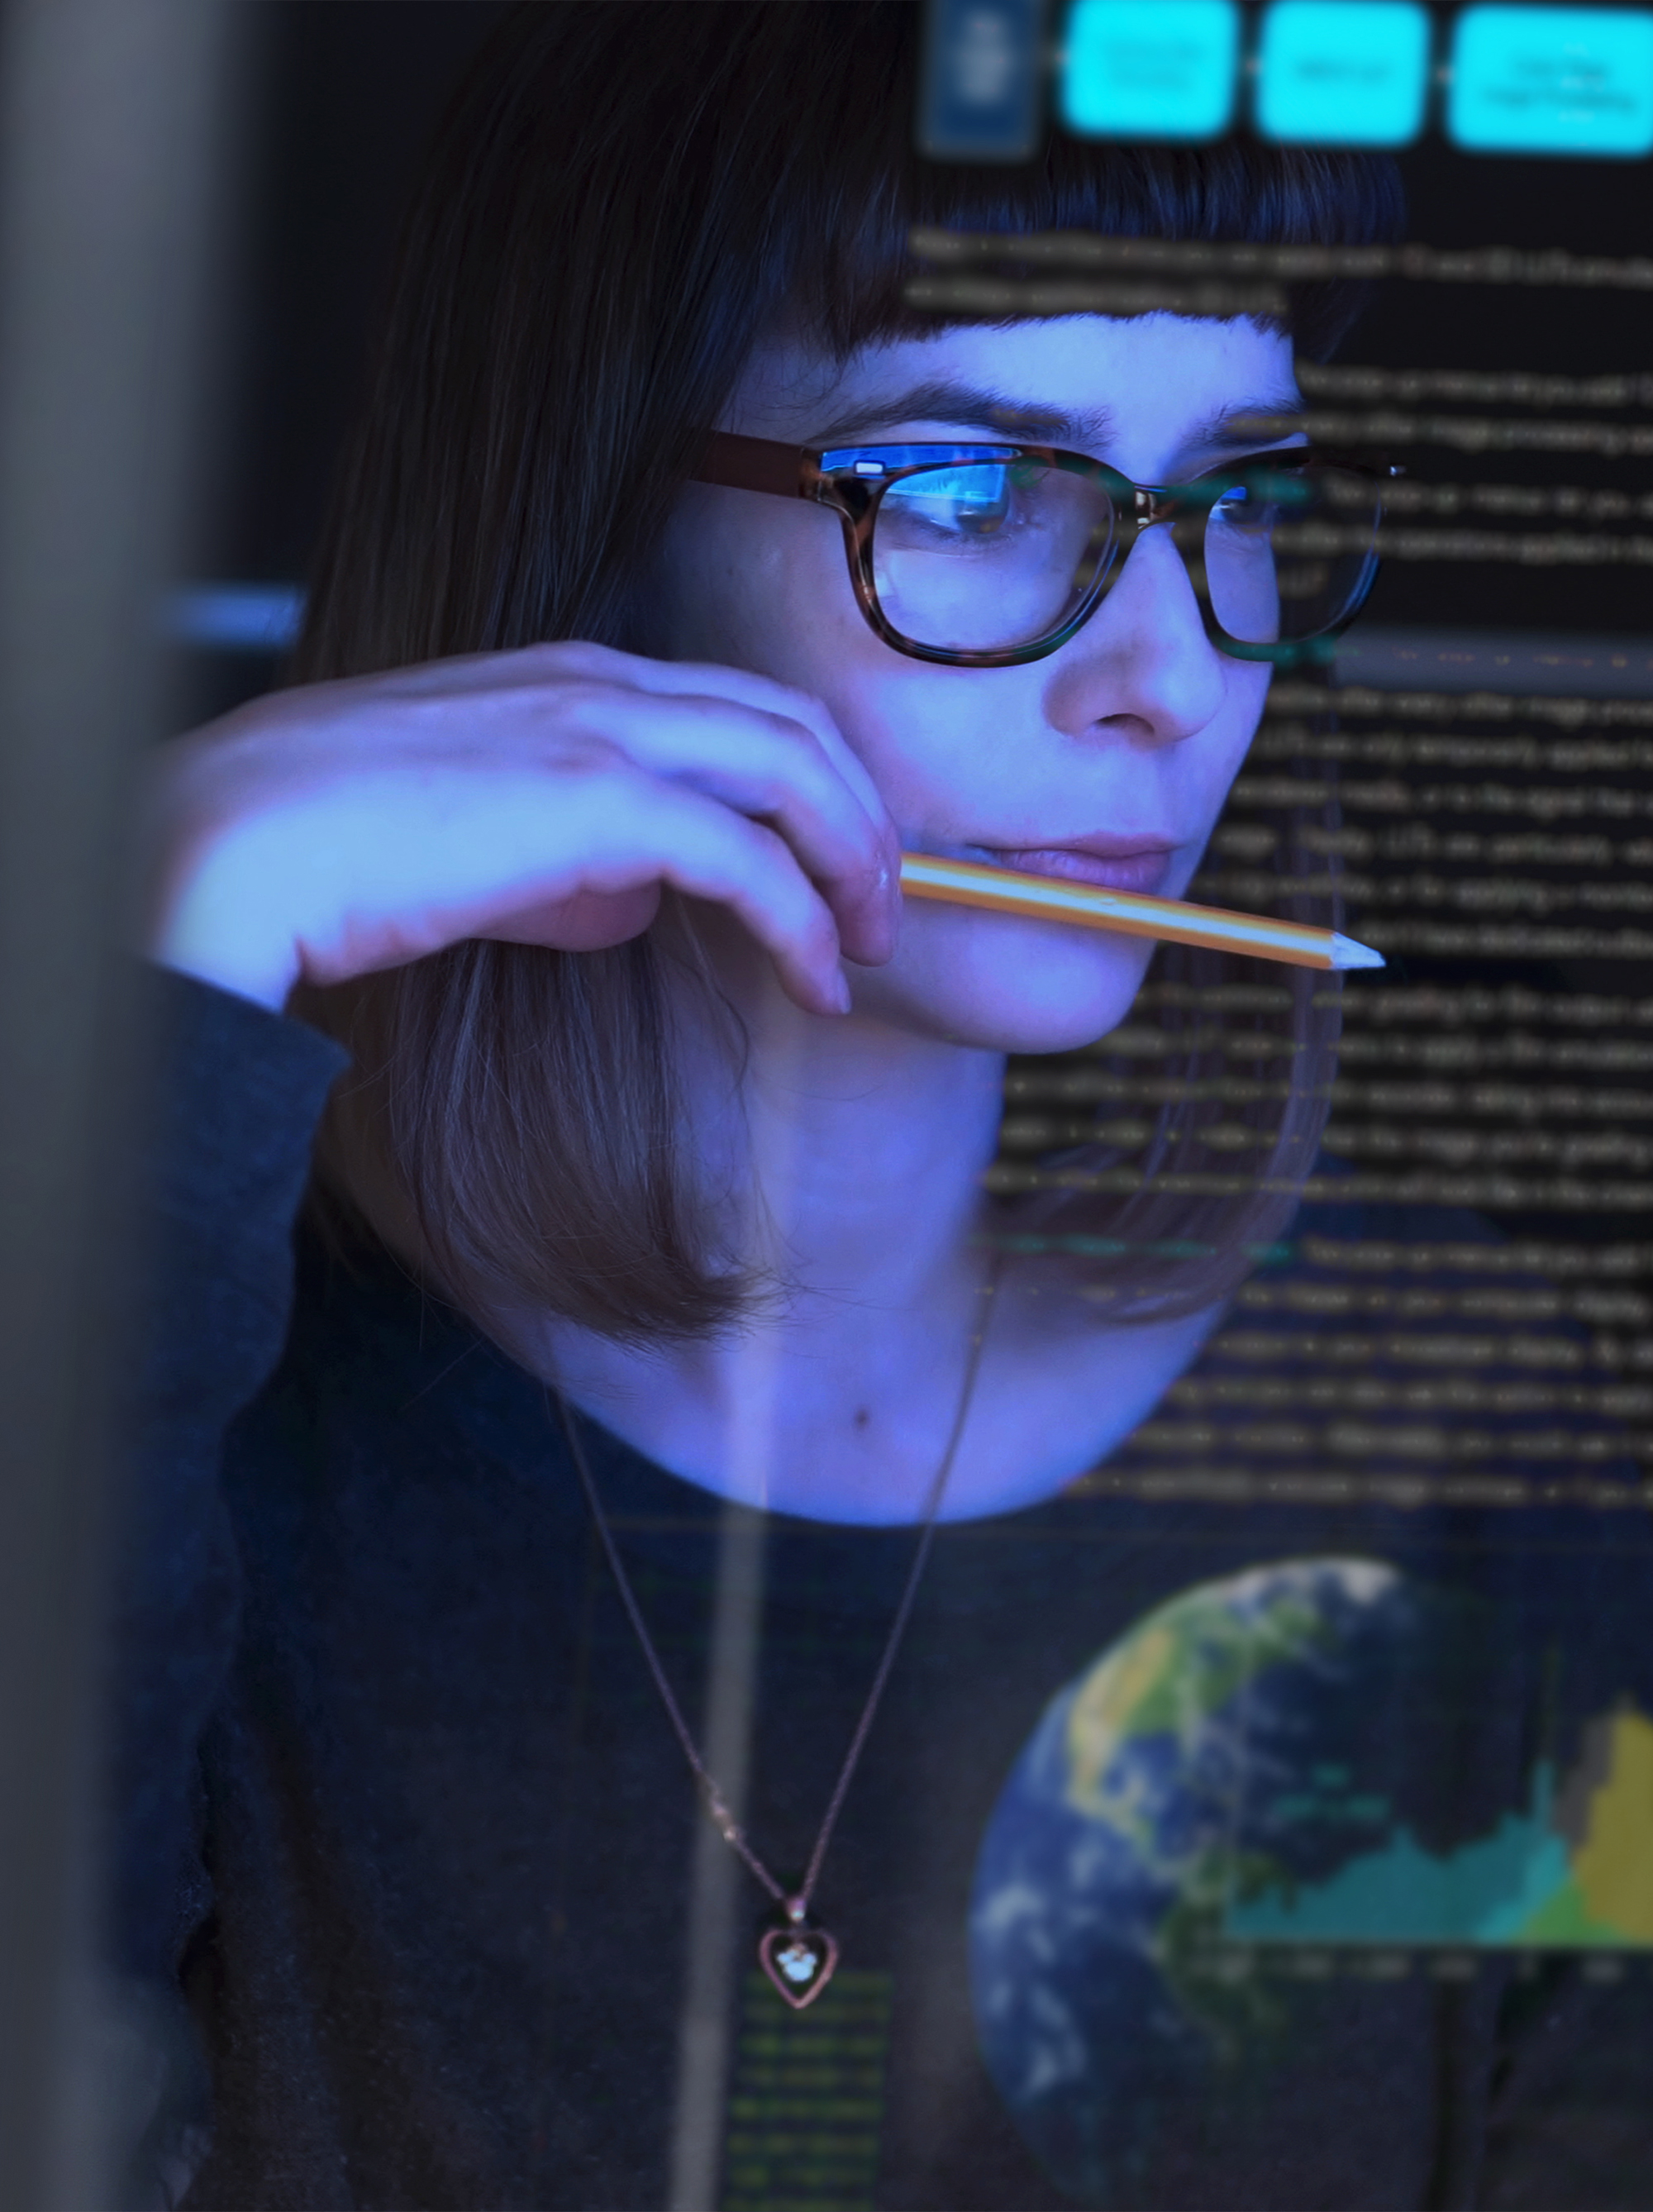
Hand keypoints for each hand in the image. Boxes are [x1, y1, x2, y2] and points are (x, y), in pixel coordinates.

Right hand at [143, 640, 899, 1015]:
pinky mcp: (601, 801)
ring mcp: (604, 730)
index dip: (813, 786)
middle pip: (796, 726)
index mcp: (573, 677)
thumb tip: (634, 904)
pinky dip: (803, 922)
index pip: (742, 709)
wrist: (243, 841)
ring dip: (855, 865)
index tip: (837, 869)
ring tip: (868, 949)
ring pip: (797, 772)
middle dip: (862, 820)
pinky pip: (750, 859)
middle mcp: (603, 683)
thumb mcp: (477, 842)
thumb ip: (568, 861)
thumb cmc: (336, 847)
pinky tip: (817, 984)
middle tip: (882, 912)